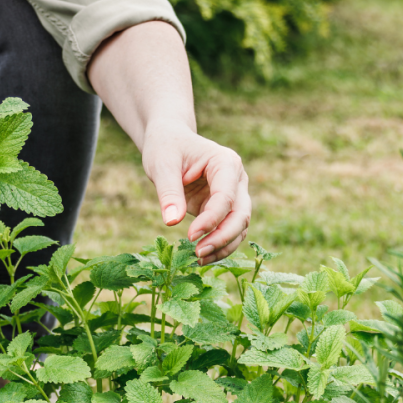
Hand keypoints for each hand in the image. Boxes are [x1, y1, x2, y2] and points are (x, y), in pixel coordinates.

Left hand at [142, 119, 251, 265]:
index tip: (189, 235)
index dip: (210, 220)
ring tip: (198, 260)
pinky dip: (219, 247)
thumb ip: (168, 192)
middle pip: (241, 215)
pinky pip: (229, 233)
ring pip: (240, 228)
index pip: (226, 197)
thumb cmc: (166, 148)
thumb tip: (171, 222)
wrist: (171, 142)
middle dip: (222, 238)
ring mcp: (235, 195)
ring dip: (223, 247)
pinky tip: (201, 257)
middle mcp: (237, 180)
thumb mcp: (161, 164)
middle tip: (198, 253)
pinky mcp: (226, 210)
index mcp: (226, 163)